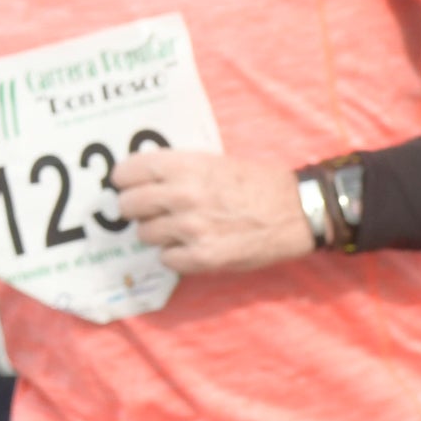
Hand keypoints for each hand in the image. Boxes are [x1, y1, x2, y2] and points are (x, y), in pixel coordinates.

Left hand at [115, 149, 317, 274]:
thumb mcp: (213, 161)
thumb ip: (176, 169)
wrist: (295, 210)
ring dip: (157, 233)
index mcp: (184, 166)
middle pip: (127, 206)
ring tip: (181, 228)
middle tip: (150, 211)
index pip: (127, 172)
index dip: (124, 180)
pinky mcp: (202, 257)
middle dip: (135, 209)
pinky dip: (176, 255)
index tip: (128, 185)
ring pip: (144, 234)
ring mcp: (190, 228)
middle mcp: (182, 195)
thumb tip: (137, 179)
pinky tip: (193, 246)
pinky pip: (166, 259)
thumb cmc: (255, 183)